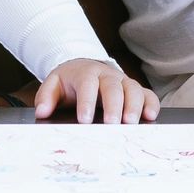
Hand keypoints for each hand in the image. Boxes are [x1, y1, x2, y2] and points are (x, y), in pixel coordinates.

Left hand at [34, 59, 159, 122]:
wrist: (85, 68)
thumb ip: (46, 97)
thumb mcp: (54, 84)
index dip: (87, 102)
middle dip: (114, 106)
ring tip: (131, 123)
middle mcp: (108, 75)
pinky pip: (147, 94)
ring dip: (134, 106)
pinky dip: (151, 104)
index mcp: (86, 73)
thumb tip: (42, 112)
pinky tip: (150, 116)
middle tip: (112, 124)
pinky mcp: (135, 89)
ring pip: (133, 89)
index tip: (84, 120)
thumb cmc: (70, 81)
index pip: (87, 85)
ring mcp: (123, 82)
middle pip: (113, 87)